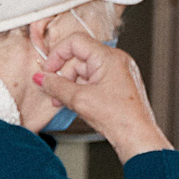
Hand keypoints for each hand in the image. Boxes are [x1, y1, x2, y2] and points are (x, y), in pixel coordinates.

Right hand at [36, 31, 172, 160]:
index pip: (76, 42)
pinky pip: (94, 79)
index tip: (48, 70)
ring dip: (70, 85)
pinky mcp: (118, 83)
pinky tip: (76, 103)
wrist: (137, 136)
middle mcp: (116, 61)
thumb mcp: (79, 100)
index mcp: (109, 58)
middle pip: (79, 58)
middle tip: (53, 92)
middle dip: (63, 75)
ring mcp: (119, 72)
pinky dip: (81, 89)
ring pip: (85, 70)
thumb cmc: (119, 118)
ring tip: (64, 103)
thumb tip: (41, 78)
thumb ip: (56, 86)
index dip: (57, 54)